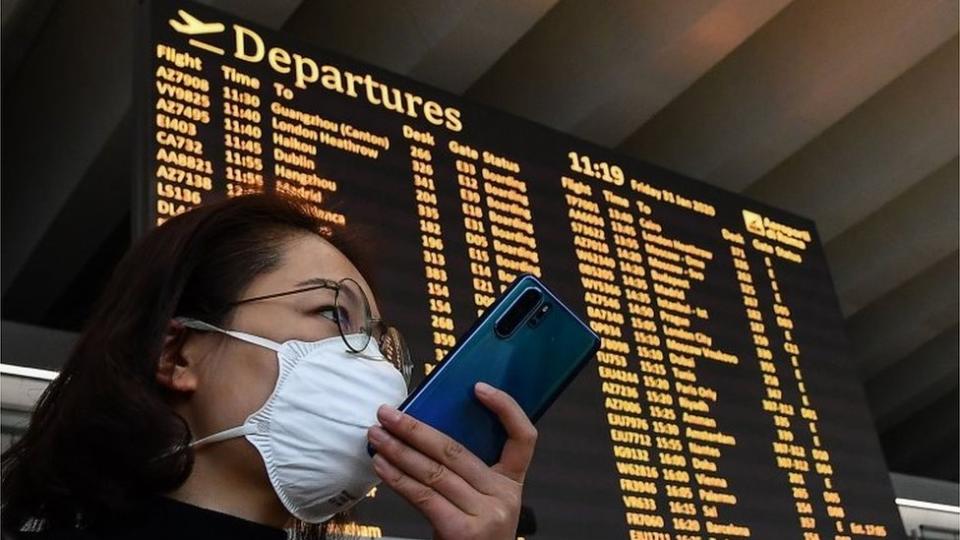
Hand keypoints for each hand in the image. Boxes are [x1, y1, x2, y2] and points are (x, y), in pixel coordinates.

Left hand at [367, 382, 537, 539]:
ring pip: (434, 471)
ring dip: (398, 450)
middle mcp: (504, 497)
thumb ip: (468, 473)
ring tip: (376, 436)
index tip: (478, 388)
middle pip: (456, 451)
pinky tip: (381, 465)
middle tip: (387, 413)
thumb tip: (423, 434)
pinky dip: (397, 478)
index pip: (524, 437)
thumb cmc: (473, 537)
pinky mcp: (463, 531)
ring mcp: (486, 515)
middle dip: (415, 428)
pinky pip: (423, 495)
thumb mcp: (482, 503)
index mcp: (512, 484)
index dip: (506, 407)